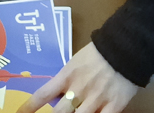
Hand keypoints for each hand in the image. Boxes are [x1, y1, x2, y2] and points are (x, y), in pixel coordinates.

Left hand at [16, 43, 139, 112]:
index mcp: (67, 76)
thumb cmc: (98, 52)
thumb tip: (57, 93)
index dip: (29, 107)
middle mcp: (78, 89)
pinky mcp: (114, 105)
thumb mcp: (75, 62)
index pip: (43, 94)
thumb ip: (67, 79)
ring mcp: (96, 99)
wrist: (124, 47)